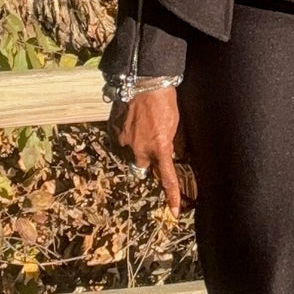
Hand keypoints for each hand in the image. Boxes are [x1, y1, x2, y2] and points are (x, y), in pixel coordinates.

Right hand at [107, 85, 184, 216]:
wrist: (144, 81)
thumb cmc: (165, 102)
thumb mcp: (176, 125)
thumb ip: (175, 144)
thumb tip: (178, 157)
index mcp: (160, 148)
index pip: (167, 178)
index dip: (172, 197)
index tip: (175, 212)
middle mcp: (140, 149)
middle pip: (143, 169)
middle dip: (147, 162)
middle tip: (151, 145)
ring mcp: (124, 141)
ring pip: (130, 154)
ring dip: (136, 146)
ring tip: (142, 126)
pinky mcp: (114, 131)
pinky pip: (120, 141)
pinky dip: (126, 135)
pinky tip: (133, 121)